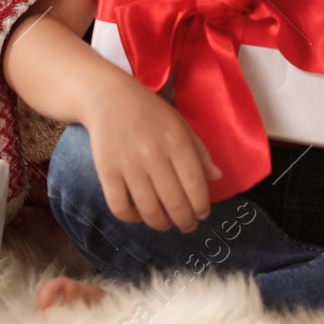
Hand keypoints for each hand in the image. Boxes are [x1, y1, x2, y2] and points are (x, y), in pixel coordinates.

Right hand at [82, 75, 222, 232]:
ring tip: (166, 224)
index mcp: (176, 141)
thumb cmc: (149, 112)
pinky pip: (120, 207)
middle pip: (175, 203)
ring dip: (162, 224)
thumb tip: (217, 178)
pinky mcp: (106, 172)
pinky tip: (139, 215)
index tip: (202, 214)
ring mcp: (128, 165)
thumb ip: (200, 151)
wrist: (108, 97)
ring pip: (149, 210)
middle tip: (187, 225)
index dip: (201, 207)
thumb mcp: (180, 124)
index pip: (195, 185)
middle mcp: (154, 155)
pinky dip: (131, 218)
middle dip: (185, 222)